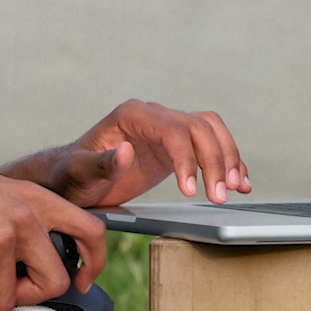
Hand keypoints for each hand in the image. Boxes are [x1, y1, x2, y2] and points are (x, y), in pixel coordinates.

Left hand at [3, 99, 250, 207]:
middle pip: (198, 128)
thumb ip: (101, 163)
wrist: (71, 180)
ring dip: (228, 158)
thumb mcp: (80, 173)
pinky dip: (227, 162)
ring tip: (236, 189)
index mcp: (132, 115)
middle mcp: (153, 116)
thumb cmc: (71, 175)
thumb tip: (126, 150)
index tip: (191, 191)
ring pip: (210, 132)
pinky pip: (209, 145)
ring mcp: (166, 129)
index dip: (187, 158)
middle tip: (219, 196)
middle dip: (214, 161)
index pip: (172, 130)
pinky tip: (239, 183)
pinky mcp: (175, 147)